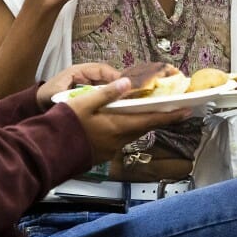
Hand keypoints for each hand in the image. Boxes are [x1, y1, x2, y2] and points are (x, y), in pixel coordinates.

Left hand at [36, 62, 121, 109]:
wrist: (37, 104)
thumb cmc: (46, 96)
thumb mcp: (57, 94)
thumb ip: (71, 95)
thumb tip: (87, 99)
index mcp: (79, 71)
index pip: (101, 69)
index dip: (114, 76)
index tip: (125, 85)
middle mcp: (85, 76)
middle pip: (107, 77)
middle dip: (118, 85)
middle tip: (129, 96)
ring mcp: (87, 85)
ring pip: (106, 86)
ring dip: (115, 93)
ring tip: (125, 102)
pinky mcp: (88, 94)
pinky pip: (101, 95)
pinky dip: (108, 99)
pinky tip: (115, 108)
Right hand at [65, 78, 190, 163]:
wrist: (49, 151)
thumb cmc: (66, 125)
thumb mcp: (84, 103)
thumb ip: (107, 93)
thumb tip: (128, 83)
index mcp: (118, 126)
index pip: (151, 120)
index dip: (170, 115)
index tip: (187, 111)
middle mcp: (118, 140)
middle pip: (144, 127)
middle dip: (159, 118)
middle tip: (173, 110)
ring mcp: (110, 149)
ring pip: (132, 133)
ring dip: (143, 123)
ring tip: (151, 113)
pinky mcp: (102, 153)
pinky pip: (121, 139)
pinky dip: (128, 129)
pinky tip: (123, 123)